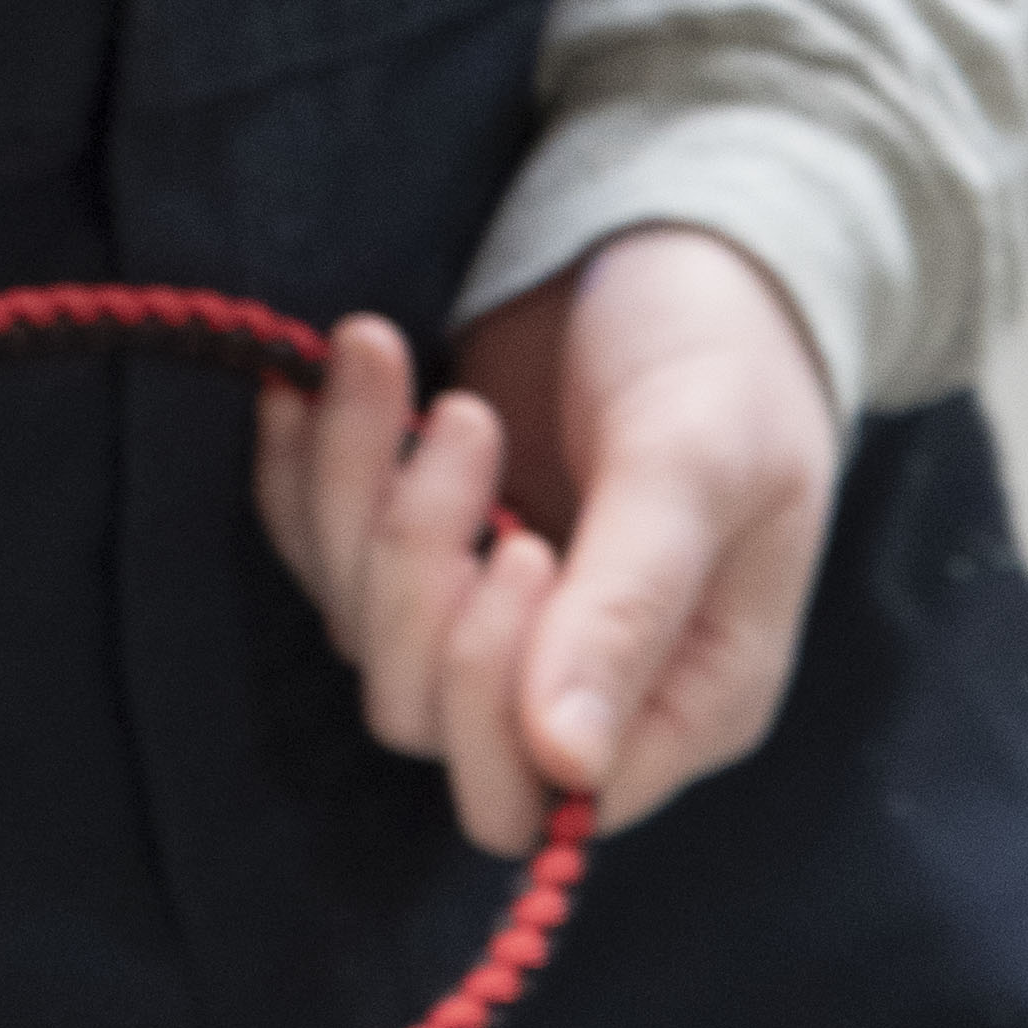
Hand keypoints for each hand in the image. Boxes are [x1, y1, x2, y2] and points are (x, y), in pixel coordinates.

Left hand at [250, 224, 839, 853]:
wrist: (677, 233)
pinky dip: (303, 467)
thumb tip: (565, 764)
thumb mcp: (698, 463)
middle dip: (413, 572)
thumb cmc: (723, 352)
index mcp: (683, 696)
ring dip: (357, 491)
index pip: (538, 793)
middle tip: (467, 424)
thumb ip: (630, 607)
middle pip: (424, 714)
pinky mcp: (425, 535)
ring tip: (390, 354)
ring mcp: (490, 609)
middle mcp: (577, 678)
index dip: (491, 693)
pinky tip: (312, 379)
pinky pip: (319, 547)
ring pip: (356, 626)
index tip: (519, 545)